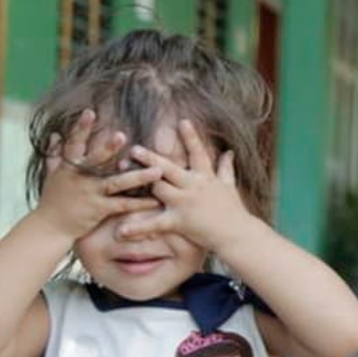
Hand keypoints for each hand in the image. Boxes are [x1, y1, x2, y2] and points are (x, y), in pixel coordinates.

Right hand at [37, 110, 162, 241]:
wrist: (50, 227)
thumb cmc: (53, 199)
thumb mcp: (51, 174)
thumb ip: (54, 154)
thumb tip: (54, 134)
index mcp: (69, 167)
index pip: (74, 143)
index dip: (81, 127)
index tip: (90, 111)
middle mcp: (80, 178)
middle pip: (95, 160)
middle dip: (108, 148)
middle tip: (122, 135)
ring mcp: (91, 193)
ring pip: (117, 183)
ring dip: (138, 176)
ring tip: (158, 170)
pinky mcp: (100, 209)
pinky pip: (123, 205)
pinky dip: (140, 203)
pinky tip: (156, 200)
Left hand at [117, 119, 252, 250]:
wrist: (237, 235)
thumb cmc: (234, 211)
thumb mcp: (230, 186)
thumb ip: (226, 168)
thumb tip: (229, 152)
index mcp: (205, 177)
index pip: (198, 153)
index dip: (191, 137)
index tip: (182, 121)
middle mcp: (193, 186)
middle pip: (168, 168)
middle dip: (151, 157)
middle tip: (134, 148)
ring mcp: (184, 203)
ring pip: (158, 187)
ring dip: (138, 180)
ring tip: (119, 172)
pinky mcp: (179, 221)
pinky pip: (154, 224)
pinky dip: (137, 227)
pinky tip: (120, 230)